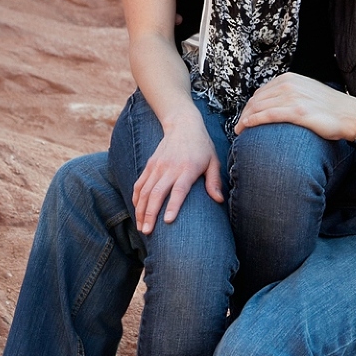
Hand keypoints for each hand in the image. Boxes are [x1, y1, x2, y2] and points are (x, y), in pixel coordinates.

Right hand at [131, 106, 222, 233]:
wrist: (183, 124)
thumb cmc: (202, 146)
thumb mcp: (213, 161)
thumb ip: (214, 181)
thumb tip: (219, 200)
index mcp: (188, 168)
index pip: (179, 190)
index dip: (173, 206)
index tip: (167, 221)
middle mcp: (170, 168)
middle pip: (157, 193)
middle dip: (150, 214)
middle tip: (147, 232)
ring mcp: (157, 166)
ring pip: (145, 191)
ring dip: (141, 210)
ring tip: (140, 227)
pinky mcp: (149, 165)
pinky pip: (139, 183)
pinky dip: (136, 198)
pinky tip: (137, 211)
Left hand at [235, 73, 355, 141]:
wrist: (350, 115)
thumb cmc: (330, 108)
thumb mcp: (306, 92)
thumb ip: (290, 94)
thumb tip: (274, 103)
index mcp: (290, 79)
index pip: (261, 91)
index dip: (249, 105)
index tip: (245, 116)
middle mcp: (289, 85)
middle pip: (257, 99)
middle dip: (244, 113)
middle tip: (239, 126)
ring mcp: (293, 97)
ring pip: (259, 107)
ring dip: (245, 119)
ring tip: (239, 130)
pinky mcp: (297, 111)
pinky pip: (268, 115)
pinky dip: (253, 120)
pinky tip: (246, 126)